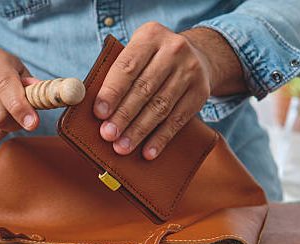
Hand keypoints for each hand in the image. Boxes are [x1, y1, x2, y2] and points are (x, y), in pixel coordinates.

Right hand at [0, 48, 38, 149]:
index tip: (33, 124)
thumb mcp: (24, 76)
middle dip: (15, 124)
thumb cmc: (12, 77)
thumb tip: (41, 100)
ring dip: (3, 131)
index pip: (4, 85)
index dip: (19, 107)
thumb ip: (34, 89)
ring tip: (4, 116)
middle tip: (23, 119)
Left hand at [94, 22, 212, 159]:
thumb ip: (121, 74)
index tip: (99, 113)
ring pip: (160, 107)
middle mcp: (174, 50)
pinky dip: (161, 138)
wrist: (199, 57)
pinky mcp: (200, 93)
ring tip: (122, 147)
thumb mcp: (140, 53)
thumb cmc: (156, 60)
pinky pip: (177, 120)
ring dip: (139, 131)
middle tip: (108, 135)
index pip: (127, 67)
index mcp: (151, 36)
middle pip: (144, 89)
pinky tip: (148, 152)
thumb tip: (98, 111)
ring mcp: (190, 71)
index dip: (112, 92)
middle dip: (123, 115)